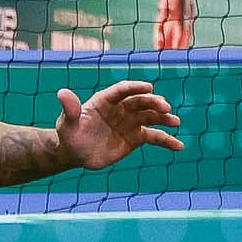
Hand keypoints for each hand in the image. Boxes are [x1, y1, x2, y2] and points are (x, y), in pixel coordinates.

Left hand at [52, 80, 182, 169]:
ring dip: (164, 118)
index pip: (123, 90)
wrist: (76, 152)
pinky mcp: (136, 137)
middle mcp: (122, 108)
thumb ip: (69, 109)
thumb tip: (62, 93)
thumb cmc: (70, 134)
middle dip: (153, 103)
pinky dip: (167, 141)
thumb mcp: (67, 123)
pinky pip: (155, 137)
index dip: (136, 88)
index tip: (149, 88)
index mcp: (106, 100)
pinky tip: (179, 146)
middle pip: (141, 102)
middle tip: (165, 107)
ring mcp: (131, 122)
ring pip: (151, 117)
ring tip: (174, 122)